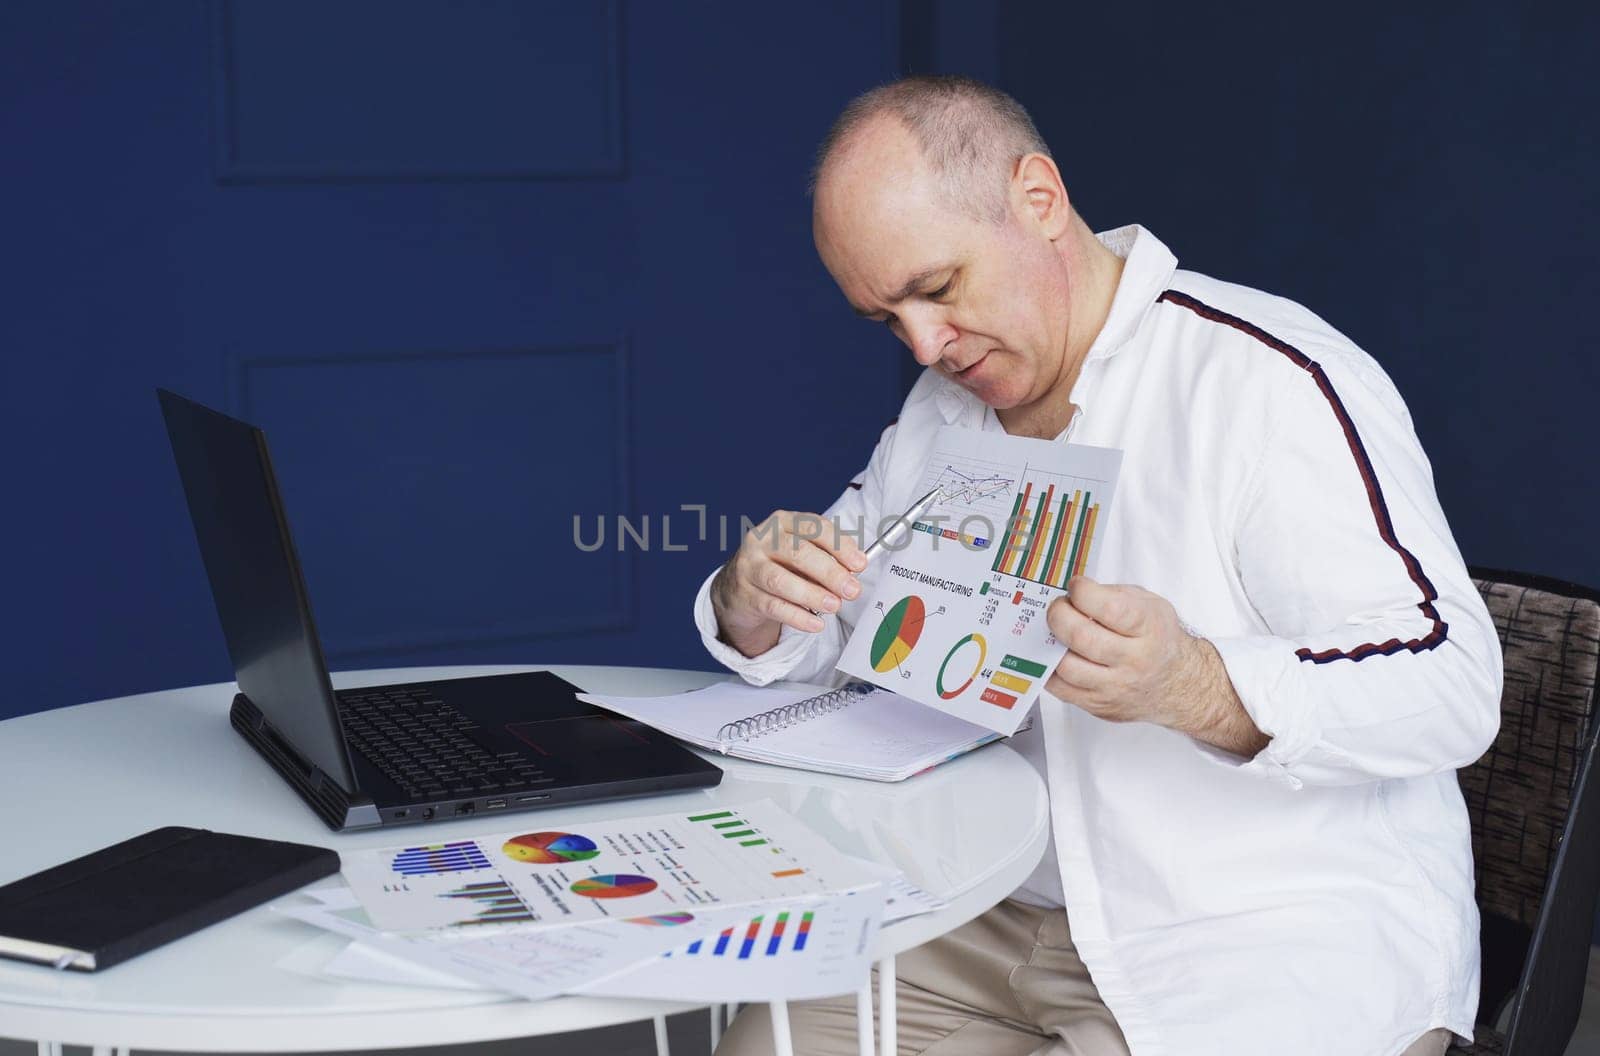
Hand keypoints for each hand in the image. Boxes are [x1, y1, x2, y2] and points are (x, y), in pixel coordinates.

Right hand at [711, 510, 866, 657]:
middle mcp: (762, 540)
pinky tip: (816, 623)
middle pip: (798, 553)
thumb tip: (853, 573)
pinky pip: (773, 607)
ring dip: (812, 594)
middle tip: (852, 589)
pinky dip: (798, 617)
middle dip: (829, 572)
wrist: (737, 587)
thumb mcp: (801, 553)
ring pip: (781, 581)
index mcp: (782, 522)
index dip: (840, 546)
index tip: (860, 564)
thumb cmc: (779, 565)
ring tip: (834, 606)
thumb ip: (827, 558)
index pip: (814, 527)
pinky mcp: (745, 595)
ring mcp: (749, 567)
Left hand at [1045, 576, 1266, 753]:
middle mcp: (1135, 660)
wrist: (1178, 684)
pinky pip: (1062, 690)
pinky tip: (1055, 655)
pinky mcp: (1100, 706)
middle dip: (1059, 615)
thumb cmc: (1158, 639)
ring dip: (1051, 644)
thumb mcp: (1150, 605)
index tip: (1076, 586)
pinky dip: (1050, 669)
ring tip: (1056, 632)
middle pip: (1082, 638)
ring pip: (1067, 667)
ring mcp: (1117, 687)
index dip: (1083, 592)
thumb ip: (1114, 594)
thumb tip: (1075, 594)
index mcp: (1149, 628)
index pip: (1110, 608)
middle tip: (1059, 607)